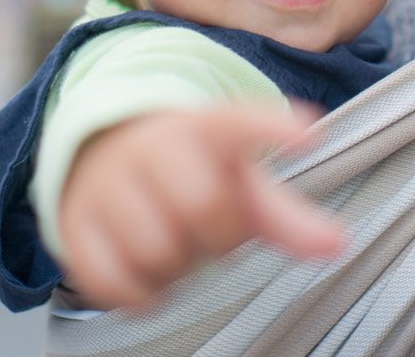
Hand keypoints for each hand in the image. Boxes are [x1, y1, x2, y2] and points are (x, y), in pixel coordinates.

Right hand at [58, 104, 344, 308]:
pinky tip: (151, 272)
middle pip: (203, 206)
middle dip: (221, 237)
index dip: (274, 129)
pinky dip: (141, 293)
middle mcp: (153, 146)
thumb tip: (339, 245)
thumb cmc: (192, 173)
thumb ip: (288, 217)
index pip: (242, 122)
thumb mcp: (240, 182)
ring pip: (156, 250)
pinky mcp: (75, 223)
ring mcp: (109, 182)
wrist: (107, 155)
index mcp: (205, 127)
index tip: (312, 135)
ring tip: (180, 245)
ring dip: (180, 267)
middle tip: (215, 232)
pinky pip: (111, 280)